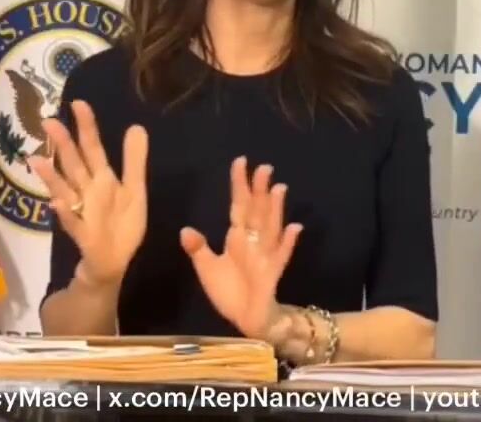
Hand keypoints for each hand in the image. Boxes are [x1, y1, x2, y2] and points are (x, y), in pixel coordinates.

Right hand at [30, 100, 148, 287]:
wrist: (114, 261)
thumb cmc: (122, 223)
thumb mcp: (134, 189)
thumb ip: (135, 160)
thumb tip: (137, 126)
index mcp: (101, 179)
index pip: (92, 148)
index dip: (87, 127)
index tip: (78, 103)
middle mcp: (86, 191)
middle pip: (74, 164)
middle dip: (62, 144)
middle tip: (48, 121)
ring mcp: (81, 212)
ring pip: (64, 190)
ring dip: (51, 176)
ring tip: (36, 159)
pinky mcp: (83, 234)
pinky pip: (72, 222)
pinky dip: (65, 213)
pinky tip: (58, 203)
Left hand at [180, 157, 302, 340]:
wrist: (245, 318)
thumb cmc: (229, 290)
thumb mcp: (207, 268)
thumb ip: (198, 249)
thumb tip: (185, 230)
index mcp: (237, 236)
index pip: (239, 204)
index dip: (239, 184)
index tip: (241, 162)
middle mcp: (253, 241)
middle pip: (257, 210)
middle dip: (260, 190)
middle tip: (264, 168)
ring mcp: (265, 255)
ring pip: (271, 227)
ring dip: (275, 209)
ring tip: (279, 189)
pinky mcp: (272, 272)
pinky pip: (282, 255)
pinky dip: (288, 242)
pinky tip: (295, 228)